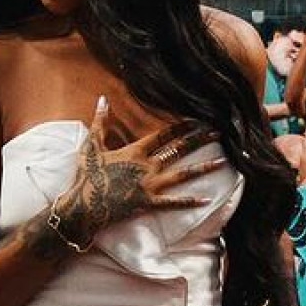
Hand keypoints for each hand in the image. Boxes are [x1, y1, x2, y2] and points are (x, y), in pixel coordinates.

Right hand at [57, 97, 225, 243]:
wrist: (83, 206)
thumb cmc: (85, 175)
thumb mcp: (91, 146)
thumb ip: (100, 122)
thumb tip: (103, 99)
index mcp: (135, 151)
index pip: (163, 135)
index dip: (182, 126)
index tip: (198, 120)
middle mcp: (146, 167)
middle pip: (178, 150)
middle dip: (199, 141)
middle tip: (218, 133)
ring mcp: (149, 186)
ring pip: (182, 175)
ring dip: (203, 168)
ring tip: (222, 162)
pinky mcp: (148, 203)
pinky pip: (172, 203)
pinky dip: (189, 201)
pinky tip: (206, 199)